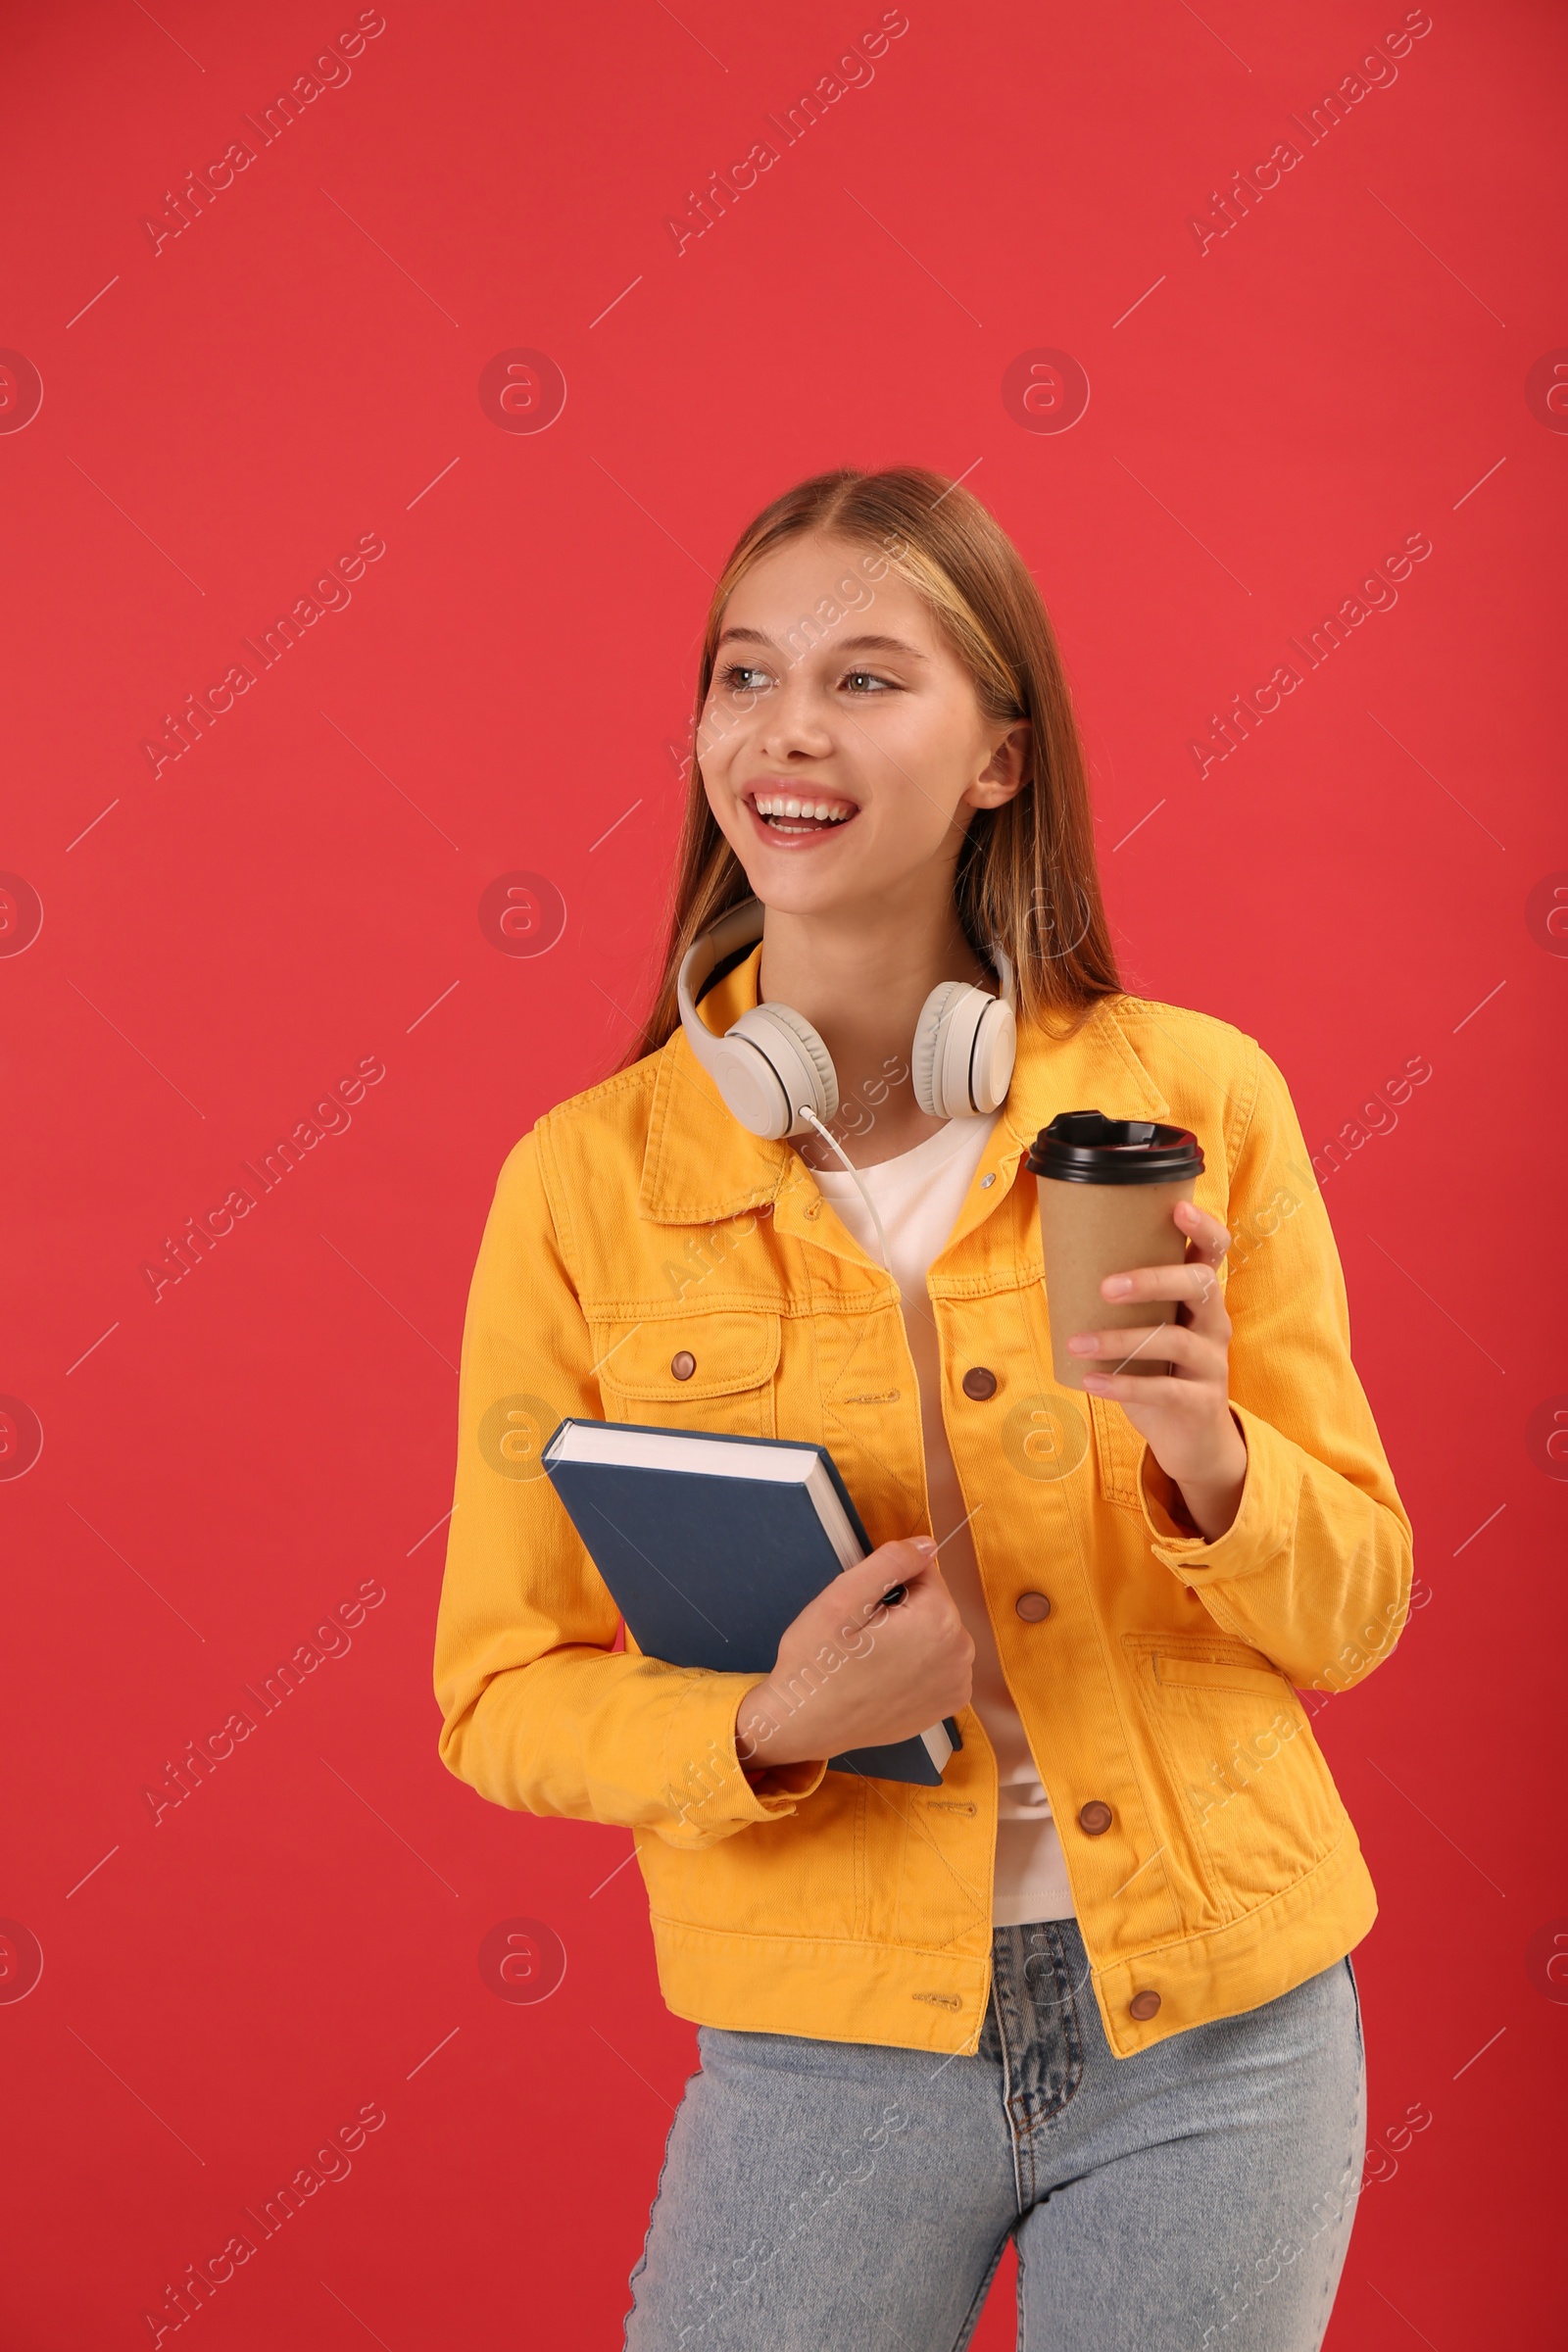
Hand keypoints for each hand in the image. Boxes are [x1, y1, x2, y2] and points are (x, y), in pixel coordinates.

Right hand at [734, 1538, 974, 1770]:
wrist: (805, 1724)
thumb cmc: (818, 1662)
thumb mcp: (842, 1598)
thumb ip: (891, 1562)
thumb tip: (927, 1544)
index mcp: (939, 1620)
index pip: (922, 1571)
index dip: (887, 1585)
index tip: (863, 1613)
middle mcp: (961, 1652)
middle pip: (932, 1602)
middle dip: (901, 1610)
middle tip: (862, 1638)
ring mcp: (957, 1682)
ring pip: (934, 1631)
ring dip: (910, 1637)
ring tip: (872, 1661)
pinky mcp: (949, 1703)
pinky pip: (937, 1662)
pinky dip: (916, 1664)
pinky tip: (886, 1679)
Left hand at [1067, 1198, 1247, 1539]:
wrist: (1192, 1439)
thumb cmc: (1161, 1370)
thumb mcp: (1151, 1329)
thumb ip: (1124, 1302)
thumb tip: (1057, 1263)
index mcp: (1201, 1297)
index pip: (1214, 1251)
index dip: (1202, 1228)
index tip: (1176, 1209)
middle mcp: (1214, 1323)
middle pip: (1200, 1285)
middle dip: (1153, 1280)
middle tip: (1106, 1287)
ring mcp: (1211, 1363)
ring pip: (1174, 1340)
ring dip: (1120, 1340)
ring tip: (1077, 1343)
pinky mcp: (1199, 1401)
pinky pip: (1162, 1390)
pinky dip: (1122, 1384)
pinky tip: (1090, 1381)